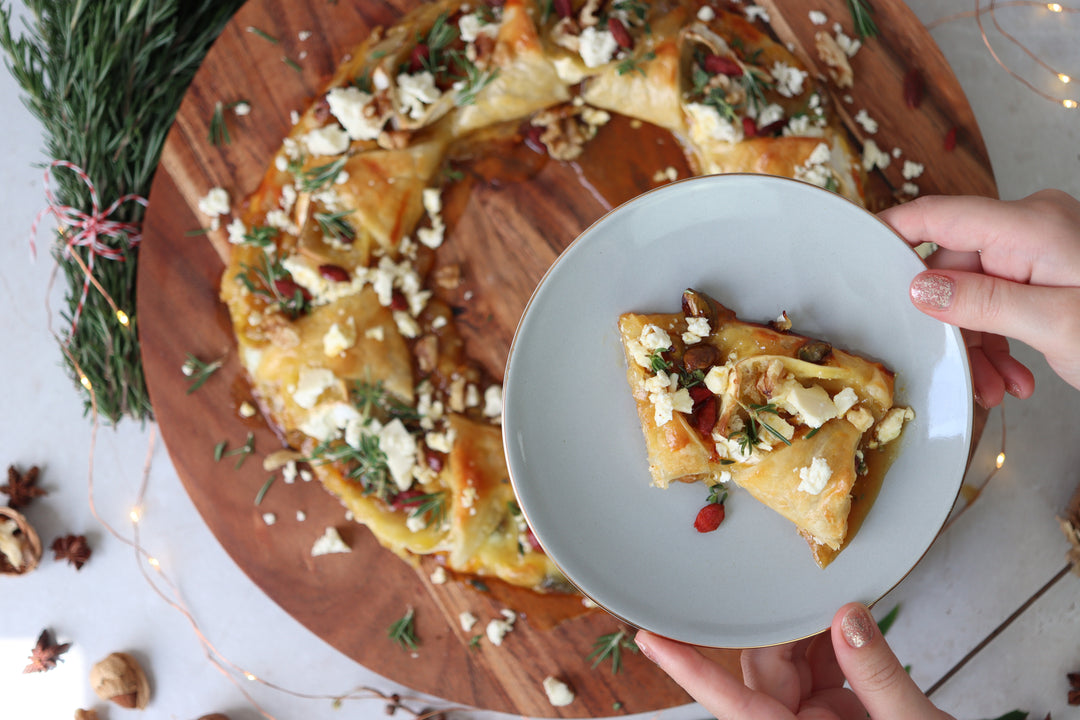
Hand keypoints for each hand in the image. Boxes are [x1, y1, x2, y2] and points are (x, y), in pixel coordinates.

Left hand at [635, 603, 954, 719]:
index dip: (688, 669)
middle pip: (765, 669)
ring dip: (814, 633)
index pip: (731, 702)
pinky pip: (823, 671)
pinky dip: (837, 646)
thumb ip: (877, 676)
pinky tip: (852, 620)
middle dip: (785, 627)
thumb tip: (847, 618)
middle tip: (806, 583)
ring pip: (793, 665)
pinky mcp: (841, 715)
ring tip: (837, 596)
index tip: (650, 639)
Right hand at [878, 190, 1079, 406]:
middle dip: (952, 327)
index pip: (939, 216)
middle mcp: (1030, 229)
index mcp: (1030, 225)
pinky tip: (1014, 378)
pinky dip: (1003, 343)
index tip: (855, 252)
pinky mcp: (1045, 274)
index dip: (891, 232)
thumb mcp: (1056, 324)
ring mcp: (1039, 251)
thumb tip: (920, 290)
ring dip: (980, 347)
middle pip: (954, 270)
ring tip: (995, 387)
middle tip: (959, 372)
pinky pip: (1003, 304)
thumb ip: (984, 303)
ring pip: (976, 295)